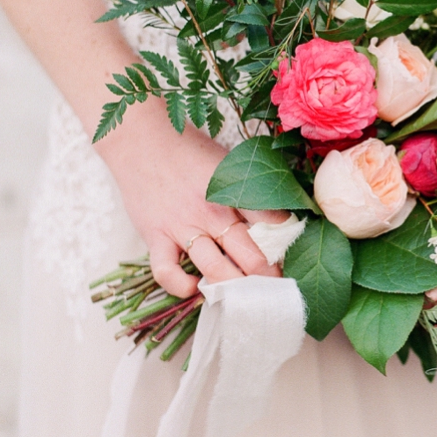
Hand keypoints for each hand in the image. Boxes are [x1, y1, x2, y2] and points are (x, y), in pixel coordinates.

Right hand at [97, 101, 288, 297]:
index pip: (275, 223)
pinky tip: (196, 287)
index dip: (289, 246)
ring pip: (217, 270)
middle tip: (277, 287)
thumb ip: (251, 188)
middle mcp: (212, 212)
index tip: (294, 257)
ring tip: (246, 296)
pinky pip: (167, 273)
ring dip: (235, 288)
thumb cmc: (190, 151)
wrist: (142, 139)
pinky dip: (182, 287)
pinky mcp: (156, 237)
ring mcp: (183, 227)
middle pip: (252, 256)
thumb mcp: (229, 162)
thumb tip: (282, 211)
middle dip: (270, 278)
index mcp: (236, 190)